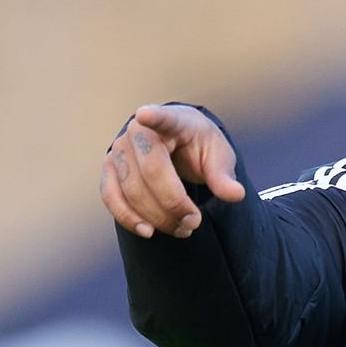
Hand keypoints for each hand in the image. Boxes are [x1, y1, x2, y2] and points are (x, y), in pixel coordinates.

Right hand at [102, 104, 245, 238]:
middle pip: (150, 171)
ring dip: (156, 217)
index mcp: (172, 120)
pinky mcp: (109, 170)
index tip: (145, 115)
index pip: (162, 117)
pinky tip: (147, 231)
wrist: (176, 144)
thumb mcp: (218, 156)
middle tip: (194, 222)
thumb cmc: (198, 146)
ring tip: (181, 229)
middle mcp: (139, 131)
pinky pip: (111, 197)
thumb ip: (223, 175)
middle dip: (173, 204)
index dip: (153, 117)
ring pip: (132, 190)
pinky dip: (128, 218)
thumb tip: (236, 195)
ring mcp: (120, 149)